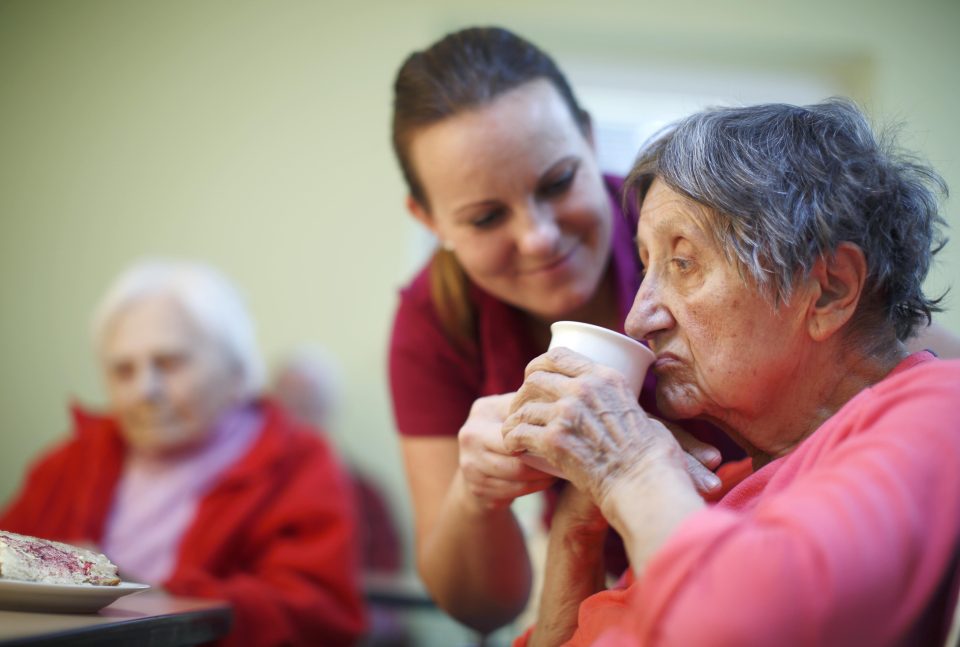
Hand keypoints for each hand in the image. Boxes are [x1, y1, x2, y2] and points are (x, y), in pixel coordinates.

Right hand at [458, 393, 557, 510]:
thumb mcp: (510, 410)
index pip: (518, 426)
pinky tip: (547, 479)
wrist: (476, 465)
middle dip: (544, 458)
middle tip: (566, 458)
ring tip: (560, 468)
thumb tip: (561, 401)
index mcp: (482, 411)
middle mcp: (470, 437)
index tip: (563, 436)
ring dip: (544, 475)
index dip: (541, 433)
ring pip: (518, 476)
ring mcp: (470, 467)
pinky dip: (535, 487)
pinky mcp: (478, 490)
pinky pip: (514, 491)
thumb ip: (529, 405)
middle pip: (517, 454)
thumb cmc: (503, 431)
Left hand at [502, 347, 697, 507]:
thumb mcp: (640, 412)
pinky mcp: (555, 439)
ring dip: (514, 420)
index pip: (559, 355)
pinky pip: (519, 432)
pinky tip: (513, 447)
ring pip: (523, 408)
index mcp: (605, 377)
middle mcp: (584, 388)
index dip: (538, 365)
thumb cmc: (650, 457)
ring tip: (513, 432)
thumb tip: (618, 408)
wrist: (644, 484)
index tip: (532, 379)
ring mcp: (567, 412)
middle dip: (522, 395)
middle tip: (520, 411)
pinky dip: (511, 440)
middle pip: (535, 379)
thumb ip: (621, 404)